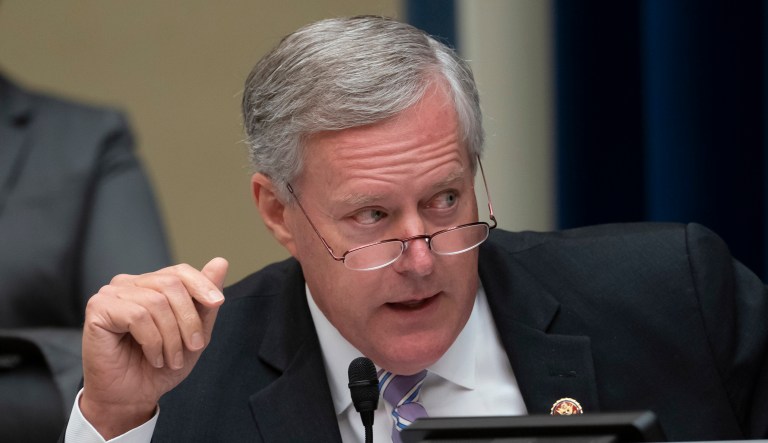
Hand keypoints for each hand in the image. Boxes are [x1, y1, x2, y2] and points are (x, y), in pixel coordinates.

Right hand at [79, 257, 227, 438]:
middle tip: (194, 346)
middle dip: (188, 319)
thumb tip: (221, 261)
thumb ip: (205, 301)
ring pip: (156, 302)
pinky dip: (153, 341)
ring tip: (172, 359)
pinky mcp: (98, 309)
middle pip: (171, 284)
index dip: (202, 284)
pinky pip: (137, 316)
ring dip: (171, 337)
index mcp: (150, 285)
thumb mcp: (193, 333)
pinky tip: (153, 357)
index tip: (218, 303)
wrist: (131, 398)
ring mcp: (111, 294)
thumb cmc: (159, 366)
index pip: (179, 271)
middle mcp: (129, 284)